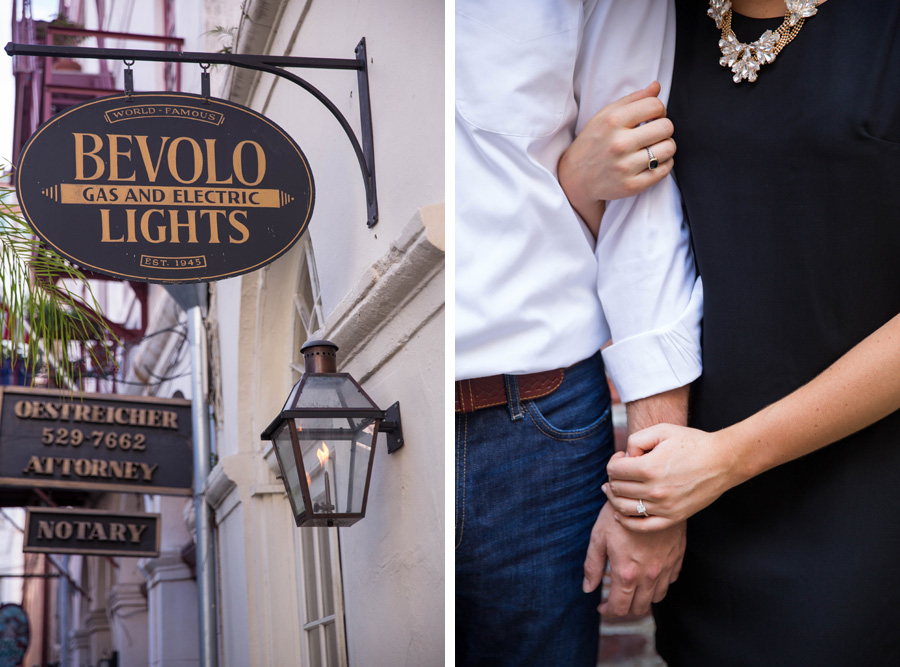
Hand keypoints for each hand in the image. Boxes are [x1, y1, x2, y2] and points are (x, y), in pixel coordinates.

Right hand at [558, 81, 675, 235]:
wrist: (575, 179)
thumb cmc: (592, 143)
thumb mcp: (605, 116)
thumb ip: (632, 100)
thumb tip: (656, 86)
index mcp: (613, 121)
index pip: (655, 106)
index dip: (659, 110)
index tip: (652, 117)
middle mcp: (619, 144)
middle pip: (666, 127)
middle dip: (664, 128)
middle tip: (653, 134)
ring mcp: (625, 166)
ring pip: (669, 148)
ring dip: (666, 146)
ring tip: (654, 148)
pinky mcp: (632, 186)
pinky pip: (664, 170)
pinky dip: (664, 164)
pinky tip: (653, 162)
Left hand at [583, 502, 685, 616]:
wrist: (647, 494)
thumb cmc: (617, 513)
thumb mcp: (598, 537)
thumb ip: (592, 566)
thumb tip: (588, 589)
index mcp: (626, 573)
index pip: (619, 608)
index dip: (608, 611)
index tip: (601, 607)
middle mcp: (649, 575)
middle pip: (639, 608)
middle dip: (624, 609)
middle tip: (614, 600)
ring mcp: (666, 568)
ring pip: (656, 598)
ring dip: (643, 599)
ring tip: (631, 589)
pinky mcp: (677, 558)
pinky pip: (670, 582)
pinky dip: (658, 584)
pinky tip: (648, 574)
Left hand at [603, 424, 737, 531]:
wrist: (723, 461)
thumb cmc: (693, 442)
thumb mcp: (662, 430)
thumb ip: (636, 440)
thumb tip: (625, 457)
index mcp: (649, 468)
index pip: (613, 470)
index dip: (614, 461)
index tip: (623, 457)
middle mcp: (654, 490)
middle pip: (617, 488)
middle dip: (614, 477)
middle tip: (622, 471)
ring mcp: (664, 507)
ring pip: (623, 508)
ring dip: (614, 497)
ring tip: (616, 489)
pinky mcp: (673, 517)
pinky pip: (641, 526)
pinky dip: (625, 521)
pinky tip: (619, 513)